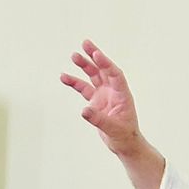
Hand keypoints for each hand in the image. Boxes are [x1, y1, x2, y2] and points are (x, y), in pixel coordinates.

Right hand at [60, 40, 165, 188]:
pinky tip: (64, 77)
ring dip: (84, 65)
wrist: (123, 144)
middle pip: (103, 69)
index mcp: (122, 94)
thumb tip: (84, 111)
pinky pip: (84, 88)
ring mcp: (104, 95)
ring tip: (74, 55)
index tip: (96, 54)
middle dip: (94, 56)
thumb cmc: (124, 136)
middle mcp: (113, 91)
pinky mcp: (96, 101)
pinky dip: (75, 82)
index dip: (106, 63)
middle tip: (85, 43)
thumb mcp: (113, 129)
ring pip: (93, 76)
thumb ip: (98, 119)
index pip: (115, 74)